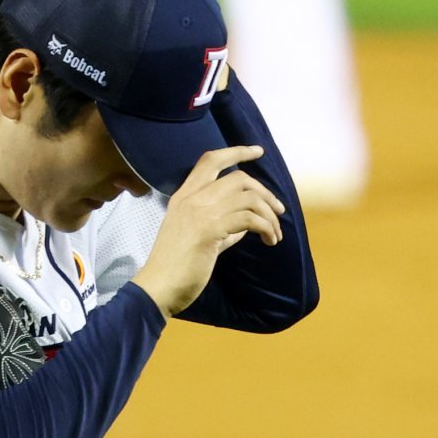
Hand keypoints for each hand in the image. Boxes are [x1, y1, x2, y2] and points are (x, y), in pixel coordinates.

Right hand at [131, 146, 284, 318]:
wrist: (158, 286)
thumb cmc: (176, 266)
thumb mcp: (198, 238)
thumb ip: (221, 227)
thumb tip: (246, 225)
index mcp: (184, 195)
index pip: (211, 160)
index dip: (237, 151)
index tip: (258, 151)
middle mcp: (192, 198)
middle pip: (240, 177)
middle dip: (266, 193)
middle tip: (279, 211)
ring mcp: (201, 212)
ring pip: (249, 197)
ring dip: (270, 215)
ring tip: (275, 234)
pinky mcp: (211, 230)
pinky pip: (250, 219)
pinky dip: (267, 228)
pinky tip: (269, 241)